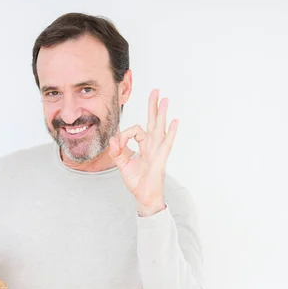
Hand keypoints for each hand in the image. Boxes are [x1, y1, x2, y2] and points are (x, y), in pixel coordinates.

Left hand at [109, 89, 177, 215]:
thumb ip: (117, 151)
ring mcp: (158, 151)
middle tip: (156, 91)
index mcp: (145, 146)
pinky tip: (175, 122)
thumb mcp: (122, 165)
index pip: (135, 131)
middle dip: (153, 106)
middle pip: (153, 122)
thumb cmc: (137, 182)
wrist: (144, 197)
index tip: (117, 144)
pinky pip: (166, 144)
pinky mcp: (160, 159)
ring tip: (165, 100)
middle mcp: (153, 146)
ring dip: (161, 114)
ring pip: (159, 129)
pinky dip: (171, 133)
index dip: (124, 135)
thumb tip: (113, 139)